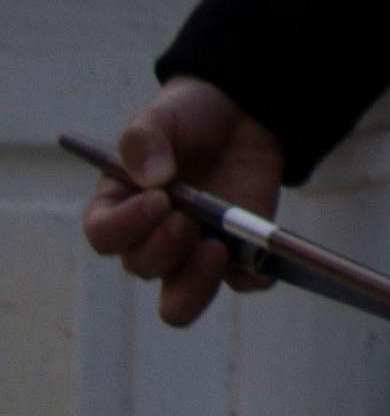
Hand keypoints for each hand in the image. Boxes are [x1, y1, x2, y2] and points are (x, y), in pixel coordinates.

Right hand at [81, 79, 285, 330]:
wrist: (240, 114)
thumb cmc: (188, 117)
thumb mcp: (164, 115)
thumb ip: (145, 138)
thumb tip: (151, 176)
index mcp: (120, 207)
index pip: (104, 235)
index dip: (125, 226)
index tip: (158, 201)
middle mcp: (150, 239)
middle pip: (143, 268)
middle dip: (164, 248)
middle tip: (188, 219)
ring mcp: (191, 254)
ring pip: (180, 301)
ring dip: (196, 284)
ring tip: (216, 247)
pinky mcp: (233, 257)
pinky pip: (240, 284)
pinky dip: (250, 279)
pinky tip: (258, 261)